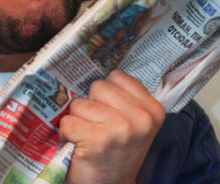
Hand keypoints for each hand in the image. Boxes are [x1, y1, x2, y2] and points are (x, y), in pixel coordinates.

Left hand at [59, 69, 164, 183]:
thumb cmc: (116, 152)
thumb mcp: (134, 122)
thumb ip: (124, 96)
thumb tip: (97, 67)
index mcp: (152, 109)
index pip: (116, 76)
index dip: (106, 93)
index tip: (111, 113)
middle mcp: (140, 118)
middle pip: (97, 87)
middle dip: (91, 105)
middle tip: (97, 127)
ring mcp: (120, 130)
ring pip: (79, 104)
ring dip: (77, 121)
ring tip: (88, 138)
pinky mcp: (97, 141)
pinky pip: (68, 122)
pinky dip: (67, 134)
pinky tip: (78, 146)